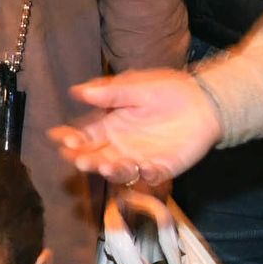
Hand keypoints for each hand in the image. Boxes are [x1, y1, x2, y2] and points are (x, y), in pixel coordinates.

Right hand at [51, 69, 221, 186]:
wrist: (203, 102)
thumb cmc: (167, 90)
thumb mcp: (136, 87)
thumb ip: (109, 93)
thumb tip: (77, 91)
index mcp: (110, 125)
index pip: (84, 135)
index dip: (70, 138)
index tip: (59, 138)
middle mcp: (120, 145)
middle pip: (96, 157)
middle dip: (85, 159)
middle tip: (78, 159)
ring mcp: (139, 159)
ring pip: (118, 170)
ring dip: (110, 170)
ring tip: (106, 165)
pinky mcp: (161, 168)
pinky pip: (150, 176)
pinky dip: (147, 175)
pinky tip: (145, 169)